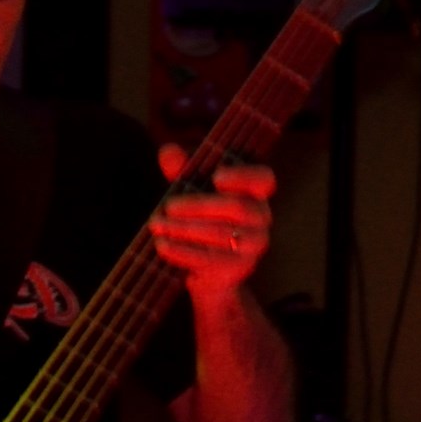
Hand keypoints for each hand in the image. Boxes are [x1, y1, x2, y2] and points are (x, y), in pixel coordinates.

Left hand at [150, 146, 274, 299]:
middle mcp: (261, 217)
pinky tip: (162, 245)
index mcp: (254, 194)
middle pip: (237, 207)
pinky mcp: (240, 267)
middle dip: (198, 206)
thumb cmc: (201, 220)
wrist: (209, 270)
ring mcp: (254, 244)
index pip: (263, 179)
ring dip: (184, 229)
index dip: (243, 177)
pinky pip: (211, 259)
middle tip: (168, 207)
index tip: (216, 177)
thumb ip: (182, 171)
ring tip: (157, 225)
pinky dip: (182, 252)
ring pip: (221, 234)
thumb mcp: (190, 192)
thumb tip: (168, 151)